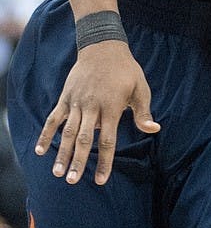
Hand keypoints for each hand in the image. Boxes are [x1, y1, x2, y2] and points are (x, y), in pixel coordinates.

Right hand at [35, 41, 157, 184]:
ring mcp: (76, 102)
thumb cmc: (126, 70)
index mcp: (112, 107)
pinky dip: (46, 134)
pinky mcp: (65, 97)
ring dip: (61, 153)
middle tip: (72, 181)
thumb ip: (143, 112)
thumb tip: (154, 130)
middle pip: (83, 139)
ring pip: (66, 132)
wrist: (102, 46)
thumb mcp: (140, 87)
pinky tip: (40, 151)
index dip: (104, 161)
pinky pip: (53, 118)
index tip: (101, 180)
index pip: (108, 140)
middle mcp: (92, 106)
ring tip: (57, 172)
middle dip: (78, 161)